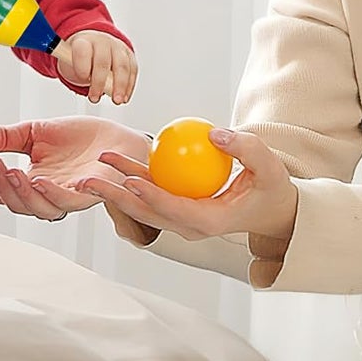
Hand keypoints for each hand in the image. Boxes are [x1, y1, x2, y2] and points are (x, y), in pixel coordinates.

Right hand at [0, 118, 154, 228]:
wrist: (118, 137)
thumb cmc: (80, 138)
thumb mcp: (36, 132)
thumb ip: (7, 137)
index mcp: (32, 183)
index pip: (1, 188)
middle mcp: (48, 195)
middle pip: (16, 203)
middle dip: (0, 183)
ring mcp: (68, 197)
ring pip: (39, 208)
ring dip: (22, 192)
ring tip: (11, 170)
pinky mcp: (89, 194)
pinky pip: (68, 202)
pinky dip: (53, 193)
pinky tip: (41, 179)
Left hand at [54, 31, 137, 104]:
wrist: (94, 42)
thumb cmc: (80, 56)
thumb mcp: (68, 59)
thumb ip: (69, 65)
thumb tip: (71, 69)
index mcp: (83, 41)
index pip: (83, 50)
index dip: (82, 65)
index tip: (82, 78)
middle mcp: (102, 42)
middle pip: (103, 61)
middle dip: (100, 82)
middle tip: (95, 98)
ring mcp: (117, 47)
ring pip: (122, 66)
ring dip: (120, 85)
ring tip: (116, 101)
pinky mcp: (128, 55)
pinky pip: (132, 70)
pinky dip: (129, 85)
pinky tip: (124, 97)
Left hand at [83, 127, 298, 248]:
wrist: (271, 208)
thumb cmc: (271, 186)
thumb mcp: (269, 165)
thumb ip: (245, 148)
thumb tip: (213, 133)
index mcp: (210, 222)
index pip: (174, 210)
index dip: (150, 196)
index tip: (130, 180)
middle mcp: (190, 226)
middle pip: (146, 213)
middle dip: (116, 198)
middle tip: (90, 180)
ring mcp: (181, 219)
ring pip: (142, 207)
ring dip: (115, 190)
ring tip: (91, 171)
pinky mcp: (177, 208)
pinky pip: (150, 195)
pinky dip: (130, 181)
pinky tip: (113, 163)